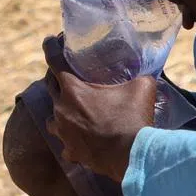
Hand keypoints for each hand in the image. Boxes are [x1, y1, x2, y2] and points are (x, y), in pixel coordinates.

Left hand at [43, 36, 156, 180]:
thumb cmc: (133, 118)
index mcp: (73, 89)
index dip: (51, 48)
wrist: (131, 155)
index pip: (55, 61)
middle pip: (50, 88)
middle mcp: (61, 109)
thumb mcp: (142, 87)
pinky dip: (70, 140)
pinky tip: (79, 140)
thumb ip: (139, 75)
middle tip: (65, 75)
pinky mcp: (70, 151)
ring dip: (60, 111)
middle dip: (56, 79)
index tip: (48, 41)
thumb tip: (147, 70)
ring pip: (52, 117)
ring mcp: (63, 132)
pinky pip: (64, 143)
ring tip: (71, 111)